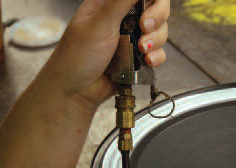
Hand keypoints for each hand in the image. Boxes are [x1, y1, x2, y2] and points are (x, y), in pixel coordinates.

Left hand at [38, 0, 169, 109]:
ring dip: (155, 42)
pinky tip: (146, 62)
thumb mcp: (100, 22)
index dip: (153, 1)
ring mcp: (132, 38)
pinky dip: (156, 57)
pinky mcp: (138, 58)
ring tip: (142, 51)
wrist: (76, 91)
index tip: (146, 13)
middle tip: (145, 29)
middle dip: (156, 20)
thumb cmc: (78, 56)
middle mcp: (123, 18)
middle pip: (156, 9)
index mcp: (110, 3)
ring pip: (159, 32)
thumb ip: (121, 1)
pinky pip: (158, 53)